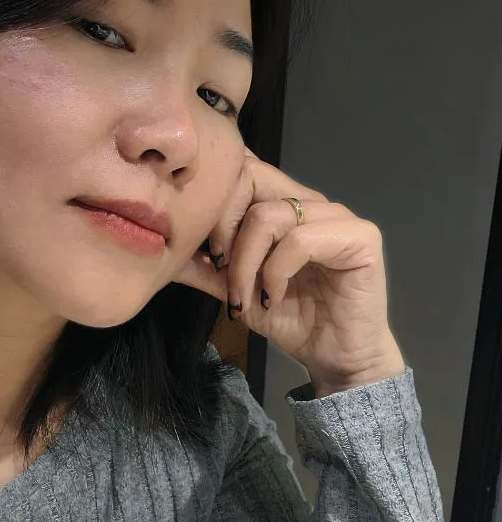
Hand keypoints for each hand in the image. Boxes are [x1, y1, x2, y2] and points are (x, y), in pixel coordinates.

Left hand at [173, 147, 404, 395]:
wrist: (334, 358)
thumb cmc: (289, 318)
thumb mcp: (234, 289)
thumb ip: (203, 266)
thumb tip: (164, 251)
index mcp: (282, 202)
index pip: (243, 168)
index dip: (215, 198)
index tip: (205, 248)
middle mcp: (309, 200)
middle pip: (252, 177)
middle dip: (223, 224)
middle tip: (219, 265)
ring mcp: (337, 215)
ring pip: (269, 215)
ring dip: (246, 261)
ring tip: (244, 295)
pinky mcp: (360, 237)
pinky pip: (300, 240)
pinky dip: (276, 272)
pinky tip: (274, 297)